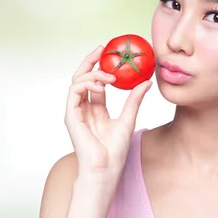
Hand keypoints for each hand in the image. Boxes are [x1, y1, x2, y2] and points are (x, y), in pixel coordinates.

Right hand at [64, 45, 151, 177]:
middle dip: (90, 61)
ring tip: (110, 75)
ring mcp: (76, 111)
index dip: (101, 66)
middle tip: (102, 48)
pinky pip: (74, 91)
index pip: (96, 82)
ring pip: (77, 81)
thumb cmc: (116, 151)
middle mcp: (84, 108)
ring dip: (93, 73)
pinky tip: (101, 84)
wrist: (106, 168)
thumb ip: (134, 100)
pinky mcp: (71, 115)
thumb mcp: (129, 119)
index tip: (110, 54)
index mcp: (97, 109)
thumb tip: (146, 82)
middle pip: (83, 77)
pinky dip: (86, 83)